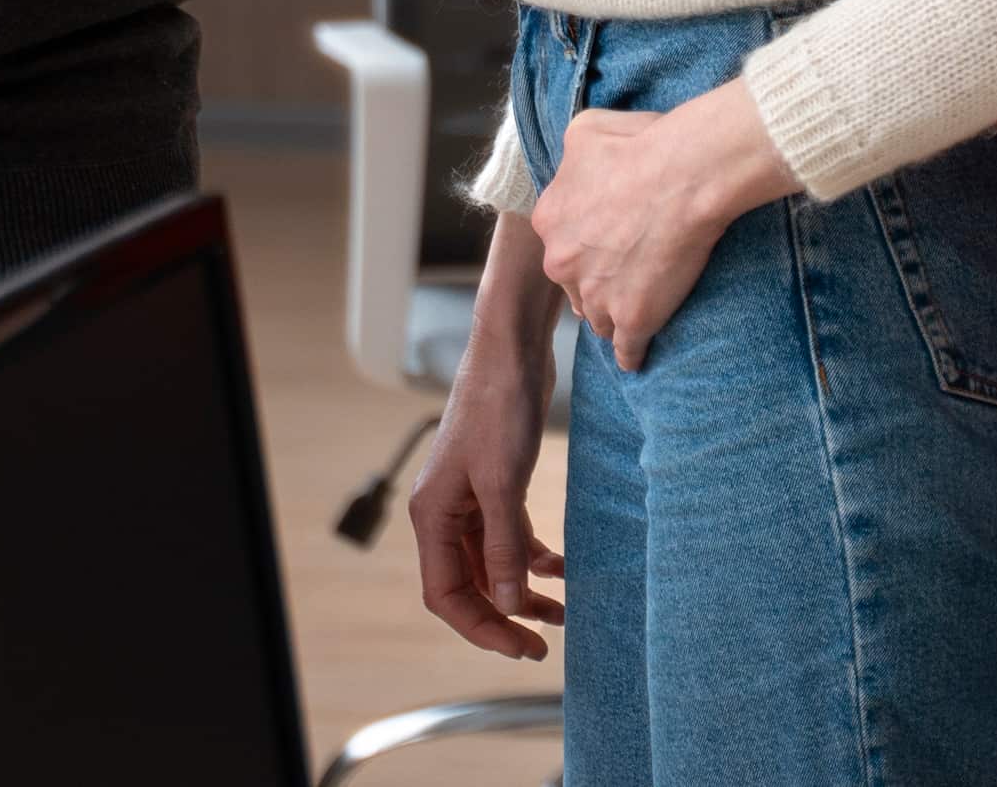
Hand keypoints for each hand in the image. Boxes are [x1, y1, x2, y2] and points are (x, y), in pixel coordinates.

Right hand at [409, 240, 563, 658]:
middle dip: (505, 616)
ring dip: (524, 591)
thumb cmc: (497, 406)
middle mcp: (445, 513)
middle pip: (470, 585)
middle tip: (543, 643)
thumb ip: (506, 547)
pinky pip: (510, 536)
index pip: (447, 594)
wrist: (512, 349)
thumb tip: (510, 604)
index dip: (481, 627)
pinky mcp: (497, 483)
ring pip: (493, 564)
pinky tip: (562, 570)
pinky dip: (534, 557)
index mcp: (433, 516)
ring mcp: (471, 499)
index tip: (521, 647)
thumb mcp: (504, 483)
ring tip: (563, 614)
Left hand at [529, 82, 797, 369]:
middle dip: (597, 279)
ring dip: (614, 313)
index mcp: (550, 218)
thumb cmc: (645, 145)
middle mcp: (563, 261)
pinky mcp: (632, 318)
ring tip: (641, 305)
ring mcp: (596, 295)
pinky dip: (633, 353)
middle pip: (574, 284)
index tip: (611, 239)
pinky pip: (627, 349)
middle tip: (630, 269)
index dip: (587, 242)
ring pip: (598, 317)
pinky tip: (640, 355)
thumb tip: (574, 165)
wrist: (688, 172)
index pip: (562, 243)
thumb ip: (571, 155)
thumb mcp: (587, 129)